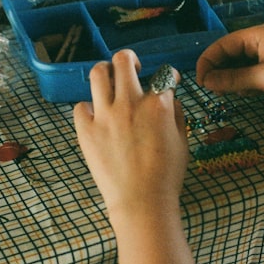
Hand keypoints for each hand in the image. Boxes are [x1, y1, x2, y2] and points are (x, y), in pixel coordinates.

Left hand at [73, 50, 187, 220]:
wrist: (142, 203)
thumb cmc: (166, 177)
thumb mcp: (183, 142)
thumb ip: (176, 114)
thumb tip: (170, 99)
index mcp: (158, 105)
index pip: (164, 74)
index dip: (169, 75)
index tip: (168, 80)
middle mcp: (130, 103)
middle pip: (124, 60)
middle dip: (130, 59)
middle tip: (133, 68)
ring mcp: (105, 115)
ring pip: (97, 73)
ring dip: (105, 72)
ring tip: (110, 82)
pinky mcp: (86, 131)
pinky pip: (80, 106)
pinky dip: (88, 108)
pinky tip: (97, 116)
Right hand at [195, 23, 263, 118]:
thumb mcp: (263, 79)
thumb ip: (233, 78)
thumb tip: (207, 81)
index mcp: (259, 34)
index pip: (223, 43)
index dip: (208, 61)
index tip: (199, 81)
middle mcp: (263, 41)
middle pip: (230, 53)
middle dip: (218, 70)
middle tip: (209, 90)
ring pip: (239, 65)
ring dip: (230, 78)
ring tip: (224, 94)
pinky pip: (251, 74)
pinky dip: (243, 83)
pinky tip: (243, 95)